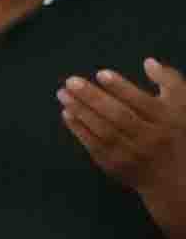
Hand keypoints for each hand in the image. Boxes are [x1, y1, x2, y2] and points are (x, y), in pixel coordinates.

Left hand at [60, 58, 185, 200]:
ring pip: (104, 131)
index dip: (121, 88)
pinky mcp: (115, 165)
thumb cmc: (174, 131)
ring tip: (64, 94)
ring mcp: (131, 154)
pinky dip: (79, 129)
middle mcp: (150, 138)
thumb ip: (168, 81)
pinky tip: (67, 113)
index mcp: (167, 120)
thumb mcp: (181, 104)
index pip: (142, 102)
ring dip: (81, 111)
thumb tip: (148, 62)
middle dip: (93, 98)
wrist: (173, 176)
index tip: (101, 73)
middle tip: (71, 81)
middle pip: (119, 116)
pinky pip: (94, 145)